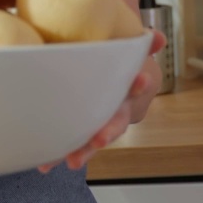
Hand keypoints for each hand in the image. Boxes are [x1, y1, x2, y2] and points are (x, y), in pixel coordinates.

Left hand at [37, 29, 165, 172]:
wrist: (115, 87)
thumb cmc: (117, 66)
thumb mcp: (126, 51)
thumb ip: (139, 43)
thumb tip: (157, 37)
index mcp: (125, 90)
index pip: (135, 86)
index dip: (138, 85)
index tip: (139, 81)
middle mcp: (114, 111)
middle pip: (115, 123)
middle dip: (107, 132)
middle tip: (99, 139)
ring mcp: (97, 125)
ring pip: (92, 141)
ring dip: (83, 151)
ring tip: (72, 161)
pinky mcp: (79, 133)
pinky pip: (70, 145)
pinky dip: (58, 155)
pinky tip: (45, 165)